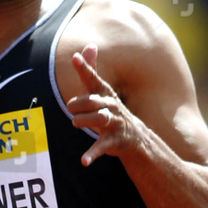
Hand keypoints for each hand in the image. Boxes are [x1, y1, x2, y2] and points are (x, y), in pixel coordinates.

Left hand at [68, 44, 137, 166]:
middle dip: (76, 106)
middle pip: (89, 101)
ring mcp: (113, 123)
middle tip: (73, 110)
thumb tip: (89, 45)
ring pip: (96, 119)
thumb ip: (92, 70)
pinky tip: (84, 161)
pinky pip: (100, 147)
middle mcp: (110, 105)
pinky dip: (91, 155)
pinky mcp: (113, 141)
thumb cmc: (111, 110)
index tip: (74, 57)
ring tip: (76, 123)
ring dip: (81, 121)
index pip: (92, 78)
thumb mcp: (101, 91)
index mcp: (105, 93)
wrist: (134, 136)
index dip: (84, 68)